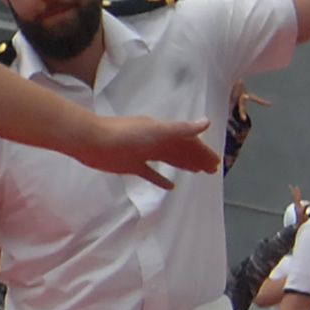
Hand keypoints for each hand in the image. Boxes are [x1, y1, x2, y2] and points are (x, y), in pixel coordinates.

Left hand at [75, 114, 222, 185]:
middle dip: (197, 158)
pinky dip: (160, 178)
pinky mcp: (131, 165)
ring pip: (168, 159)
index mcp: (162, 131)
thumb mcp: (157, 131)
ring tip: (198, 172)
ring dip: (184, 164)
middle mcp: (154, 140)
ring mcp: (142, 153)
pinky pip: (150, 173)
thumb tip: (207, 123)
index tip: (216, 163)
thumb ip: (181, 129)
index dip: (202, 150)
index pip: (188, 140)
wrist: (92, 141)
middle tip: (213, 170)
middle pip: (180, 150)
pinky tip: (170, 186)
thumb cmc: (125, 134)